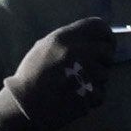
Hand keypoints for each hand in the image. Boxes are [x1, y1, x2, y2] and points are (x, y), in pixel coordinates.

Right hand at [0, 15, 121, 130]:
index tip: (105, 44)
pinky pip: (101, 93)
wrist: (23, 104)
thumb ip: (68, 40)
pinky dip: (91, 98)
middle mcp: (77, 52)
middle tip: (90, 68)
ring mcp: (84, 73)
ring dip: (95, 81)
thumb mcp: (44, 47)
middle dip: (103, 60)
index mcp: (63, 38)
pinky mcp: (88, 95)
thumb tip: (92, 39)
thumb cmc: (32, 75)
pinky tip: (76, 98)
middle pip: (107, 50)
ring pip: (105, 74)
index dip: (105, 35)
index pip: (98, 26)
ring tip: (76, 85)